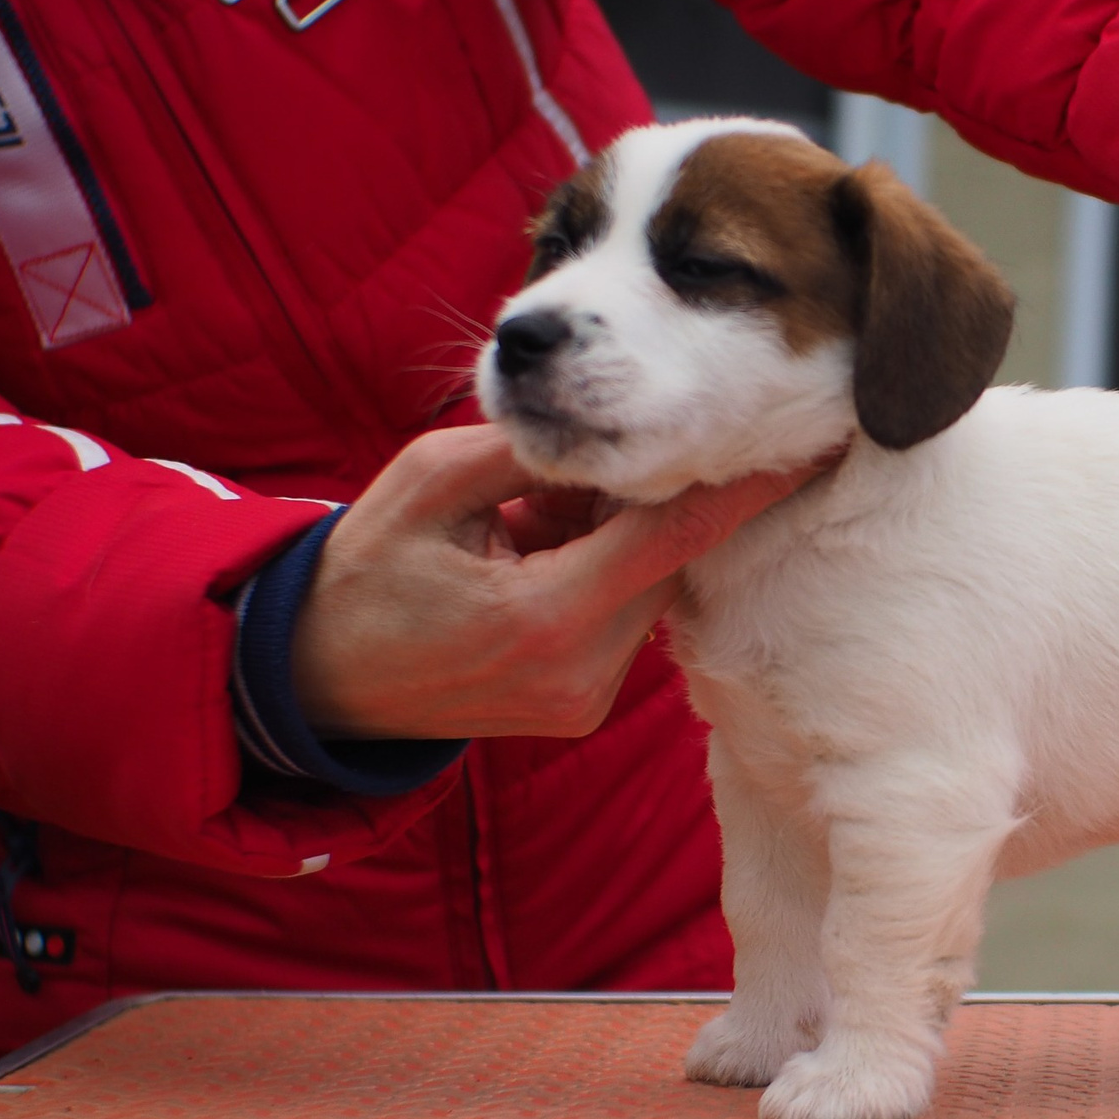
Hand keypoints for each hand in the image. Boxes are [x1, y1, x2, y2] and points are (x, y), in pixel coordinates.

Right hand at [290, 425, 815, 739]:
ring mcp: (583, 701)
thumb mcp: (431, 485)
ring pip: (647, 587)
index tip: (803, 443)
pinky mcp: (580, 708)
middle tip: (653, 433)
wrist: (315, 681)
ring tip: (548, 506)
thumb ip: (527, 450)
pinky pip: (621, 618)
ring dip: (621, 535)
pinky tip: (545, 546)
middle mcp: (582, 673)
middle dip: (657, 497)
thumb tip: (609, 410)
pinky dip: (603, 572)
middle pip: (665, 560)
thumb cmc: (363, 572)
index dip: (742, 487)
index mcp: (547, 619)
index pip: (673, 537)